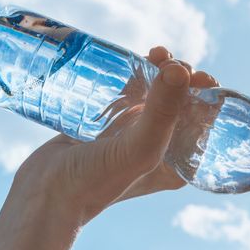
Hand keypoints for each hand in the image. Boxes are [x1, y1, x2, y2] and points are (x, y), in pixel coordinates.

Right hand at [13, 46, 218, 225]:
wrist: (44, 195)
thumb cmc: (96, 181)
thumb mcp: (139, 147)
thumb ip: (162, 111)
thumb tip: (182, 69)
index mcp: (178, 162)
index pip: (203, 123)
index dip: (205, 95)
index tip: (197, 75)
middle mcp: (159, 149)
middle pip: (180, 104)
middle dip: (181, 77)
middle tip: (168, 60)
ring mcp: (132, 135)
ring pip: (154, 95)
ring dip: (159, 71)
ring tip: (155, 53)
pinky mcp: (106, 124)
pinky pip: (127, 94)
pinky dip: (133, 75)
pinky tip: (133, 59)